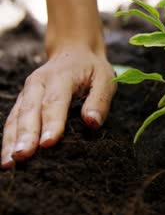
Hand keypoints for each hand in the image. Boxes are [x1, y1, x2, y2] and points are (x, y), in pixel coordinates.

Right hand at [1, 46, 116, 168]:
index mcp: (60, 76)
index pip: (55, 101)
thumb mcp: (105, 78)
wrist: (74, 51)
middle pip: (30, 111)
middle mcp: (38, 83)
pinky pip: (12, 121)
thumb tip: (92, 122)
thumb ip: (99, 100)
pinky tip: (6, 159)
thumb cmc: (92, 69)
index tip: (48, 143)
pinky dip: (8, 139)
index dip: (52, 123)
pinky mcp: (23, 101)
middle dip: (26, 135)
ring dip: (11, 141)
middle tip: (23, 157)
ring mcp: (27, 92)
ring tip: (10, 163)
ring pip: (16, 118)